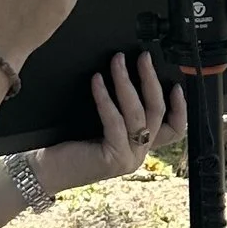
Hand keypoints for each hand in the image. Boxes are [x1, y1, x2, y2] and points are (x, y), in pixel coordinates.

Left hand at [42, 51, 183, 192]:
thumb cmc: (69, 142)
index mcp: (140, 145)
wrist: (46, 170)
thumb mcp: (103, 125)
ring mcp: (129, 158)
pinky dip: (105, 97)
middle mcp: (139, 154)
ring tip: (117, 61)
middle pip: (158, 112)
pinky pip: (115, 120)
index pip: (174, 130)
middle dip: (151, 79)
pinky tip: (96, 80)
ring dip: (126, 81)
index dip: (180, 107)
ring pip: (138, 113)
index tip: (176, 83)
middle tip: (143, 57)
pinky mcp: (113, 158)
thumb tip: (129, 72)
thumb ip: (121, 111)